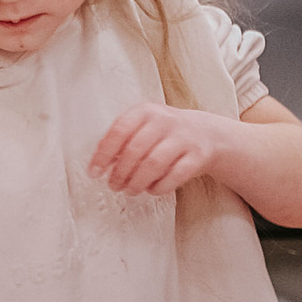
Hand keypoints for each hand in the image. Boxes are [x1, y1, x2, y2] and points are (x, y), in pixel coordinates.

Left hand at [89, 104, 236, 198]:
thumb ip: (122, 142)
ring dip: (137, 182)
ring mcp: (183, 138)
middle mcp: (165, 121)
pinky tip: (151, 190)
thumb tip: (100, 164)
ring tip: (130, 190)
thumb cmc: (165, 133)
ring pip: (154, 164)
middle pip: (135, 150)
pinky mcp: (198, 156)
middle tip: (114, 185)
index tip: (94, 172)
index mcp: (146, 111)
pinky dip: (159, 187)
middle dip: (120, 173)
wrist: (207, 133)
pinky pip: (175, 176)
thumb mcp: (143, 127)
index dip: (103, 154)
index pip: (119, 131)